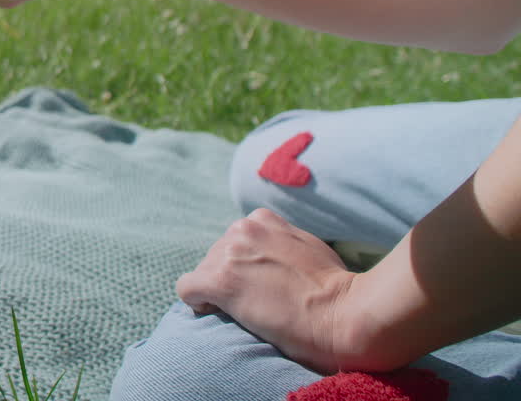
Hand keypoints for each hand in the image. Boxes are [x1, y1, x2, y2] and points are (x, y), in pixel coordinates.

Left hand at [175, 208, 357, 373]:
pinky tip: (215, 311)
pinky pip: (187, 289)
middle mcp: (241, 230)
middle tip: (254, 303)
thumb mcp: (308, 247)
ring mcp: (229, 254)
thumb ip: (281, 242)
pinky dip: (196, 302)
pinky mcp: (220, 282)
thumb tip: (267, 253)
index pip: (234, 241)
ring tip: (245, 312)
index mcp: (262, 220)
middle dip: (229, 278)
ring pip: (202, 272)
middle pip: (215, 256)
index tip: (256, 285)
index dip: (241, 265)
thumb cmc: (337, 288)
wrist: (346, 313)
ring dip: (216, 292)